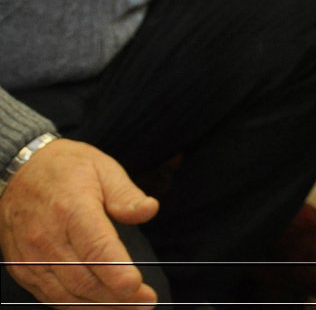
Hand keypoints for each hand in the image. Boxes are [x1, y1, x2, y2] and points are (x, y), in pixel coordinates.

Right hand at [0, 138, 158, 306]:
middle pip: (83, 279)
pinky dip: (74, 306)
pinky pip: (49, 296)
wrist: (18, 172)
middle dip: (116, 297)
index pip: (95, 249)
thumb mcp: (103, 168)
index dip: (116, 272)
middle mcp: (47, 238)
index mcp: (72, 210)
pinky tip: (98, 306)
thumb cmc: (67, 170)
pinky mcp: (24, 269)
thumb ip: (126, 194)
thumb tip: (148, 210)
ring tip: (129, 308)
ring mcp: (32, 258)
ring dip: (99, 306)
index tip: (137, 287)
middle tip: (146, 302)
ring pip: (66, 294)